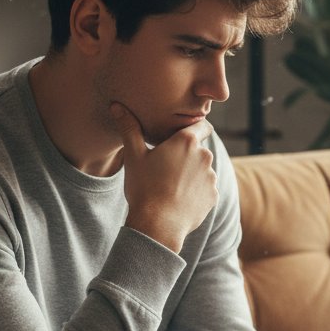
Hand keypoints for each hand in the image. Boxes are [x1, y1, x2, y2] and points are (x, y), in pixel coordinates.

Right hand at [110, 102, 217, 252]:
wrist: (158, 225)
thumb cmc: (144, 187)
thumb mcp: (133, 156)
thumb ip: (129, 128)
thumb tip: (116, 105)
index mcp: (187, 141)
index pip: (203, 124)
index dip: (194, 127)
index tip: (182, 134)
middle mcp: (205, 156)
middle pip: (199, 149)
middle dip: (187, 155)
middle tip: (166, 166)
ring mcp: (211, 177)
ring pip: (202, 169)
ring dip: (191, 173)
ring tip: (170, 185)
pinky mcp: (213, 195)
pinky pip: (205, 188)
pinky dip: (195, 191)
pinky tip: (178, 199)